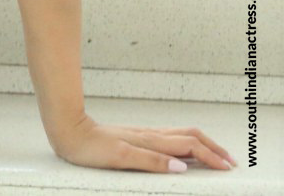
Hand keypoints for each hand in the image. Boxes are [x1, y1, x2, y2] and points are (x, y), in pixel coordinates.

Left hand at [49, 113, 237, 172]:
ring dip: (203, 143)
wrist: (68, 129)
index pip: (190, 146)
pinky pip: (170, 137)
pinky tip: (185, 150)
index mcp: (151, 141)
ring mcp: (144, 134)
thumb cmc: (90, 147)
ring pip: (182, 134)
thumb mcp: (120, 157)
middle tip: (230, 161)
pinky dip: (187, 143)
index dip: (211, 156)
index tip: (227, 168)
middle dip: (214, 147)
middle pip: (191, 136)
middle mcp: (150, 135)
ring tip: (216, 155)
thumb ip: (151, 161)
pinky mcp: (136, 136)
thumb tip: (181, 166)